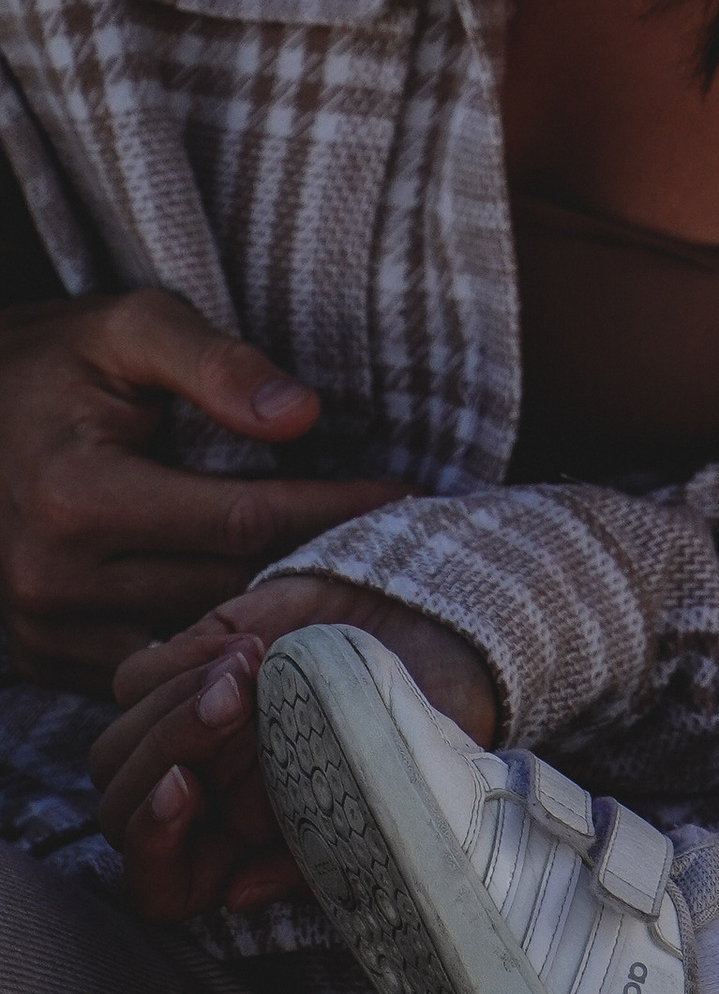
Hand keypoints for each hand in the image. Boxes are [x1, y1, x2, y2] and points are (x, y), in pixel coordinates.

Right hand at [0, 290, 400, 687]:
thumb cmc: (57, 357)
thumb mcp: (132, 323)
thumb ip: (218, 362)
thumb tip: (305, 414)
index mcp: (78, 497)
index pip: (244, 520)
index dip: (332, 509)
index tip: (402, 497)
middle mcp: (53, 579)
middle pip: (223, 590)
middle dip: (312, 570)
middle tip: (395, 555)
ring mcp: (41, 628)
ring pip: (190, 644)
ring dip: (266, 623)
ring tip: (346, 593)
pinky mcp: (40, 654)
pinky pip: (146, 670)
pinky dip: (207, 652)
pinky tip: (268, 625)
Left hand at [92, 578, 496, 921]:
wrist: (426, 646)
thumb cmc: (407, 741)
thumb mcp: (380, 802)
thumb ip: (313, 857)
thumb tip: (236, 893)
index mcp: (232, 862)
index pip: (153, 885)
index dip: (154, 842)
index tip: (185, 786)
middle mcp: (195, 813)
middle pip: (120, 808)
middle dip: (170, 747)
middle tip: (240, 701)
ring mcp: (176, 747)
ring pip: (116, 746)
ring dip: (174, 703)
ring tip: (253, 667)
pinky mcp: (174, 683)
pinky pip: (133, 683)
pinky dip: (177, 662)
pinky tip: (249, 647)